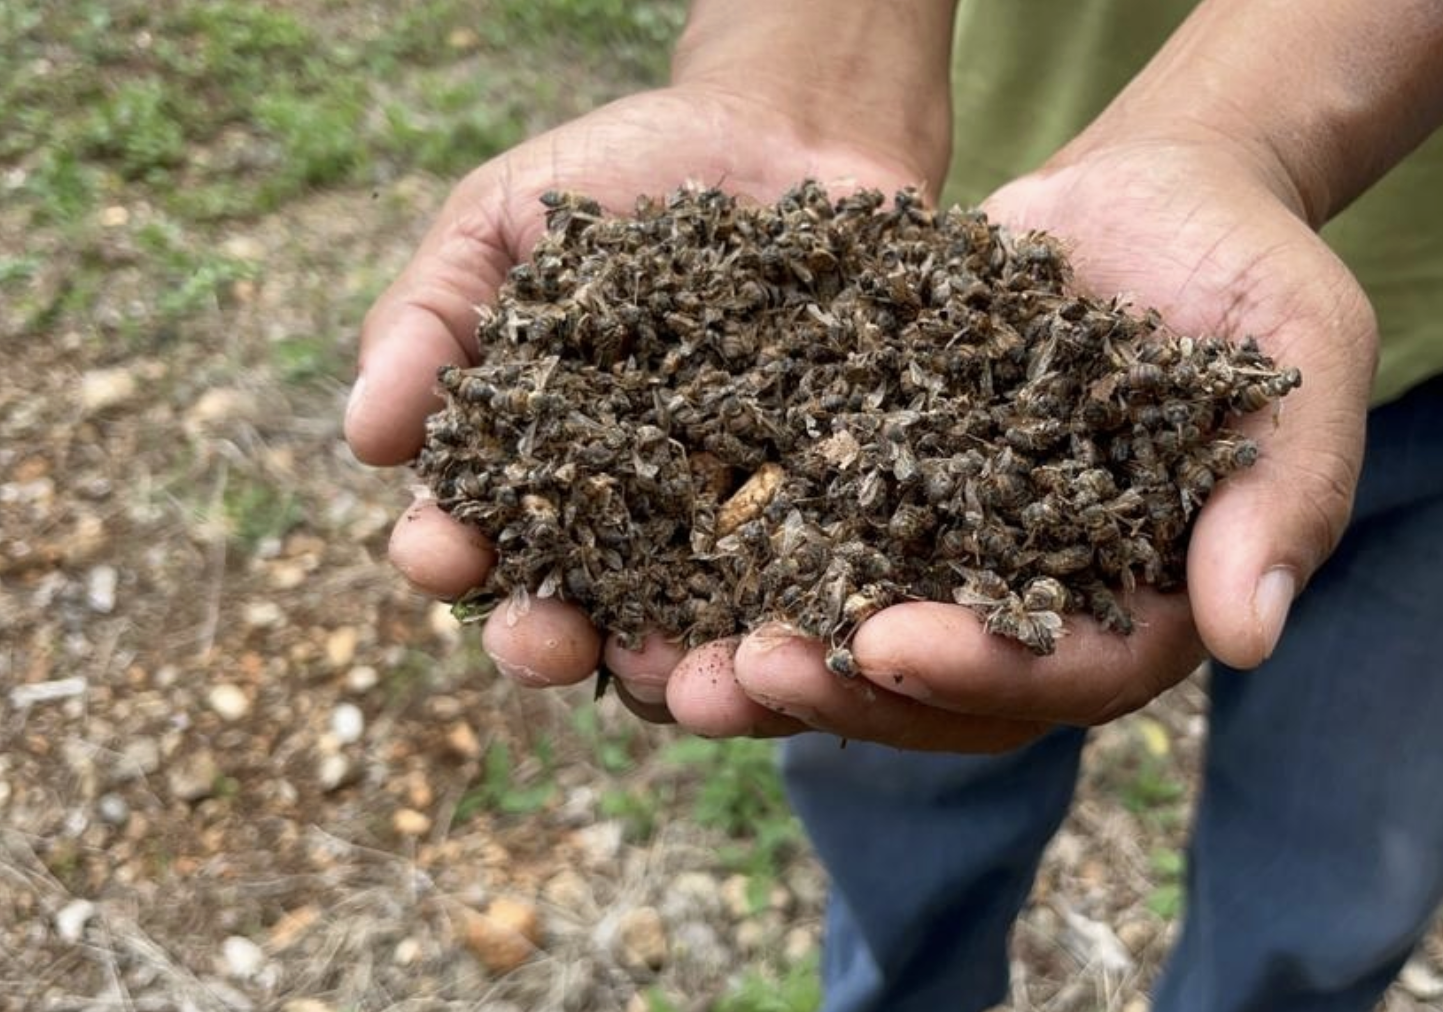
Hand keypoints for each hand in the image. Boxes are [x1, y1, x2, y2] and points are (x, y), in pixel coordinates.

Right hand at [345, 84, 928, 725]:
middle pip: (573, 618)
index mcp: (528, 468)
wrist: (789, 130)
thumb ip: (430, 315)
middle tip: (546, 640)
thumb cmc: (626, 174)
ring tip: (682, 674)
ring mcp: (731, 531)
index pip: (469, 536)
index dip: (443, 554)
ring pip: (695, 638)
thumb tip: (362, 433)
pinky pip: (818, 594)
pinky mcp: (833, 520)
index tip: (439, 550)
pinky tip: (803, 632)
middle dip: (545, 643)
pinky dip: (807, 625)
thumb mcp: (504, 220)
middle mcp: (624, 524)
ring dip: (680, 676)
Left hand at [730, 135, 1375, 747]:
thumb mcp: (1301, 360)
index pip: (1072, 673)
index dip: (982, 670)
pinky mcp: (897, 500)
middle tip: (745, 674)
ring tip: (678, 668)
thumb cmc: (1250, 273)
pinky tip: (662, 574)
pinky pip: (819, 552)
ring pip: (867, 647)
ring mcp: (966, 561)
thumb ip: (1287, 494)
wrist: (1156, 198)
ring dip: (776, 669)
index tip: (888, 641)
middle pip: (950, 692)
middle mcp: (1051, 607)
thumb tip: (1249, 639)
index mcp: (1154, 604)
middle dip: (847, 691)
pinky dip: (748, 571)